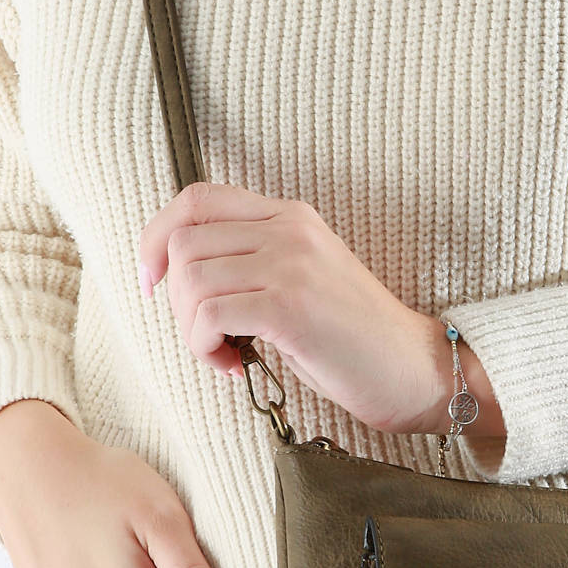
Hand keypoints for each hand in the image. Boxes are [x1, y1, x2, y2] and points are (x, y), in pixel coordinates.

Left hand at [137, 181, 503, 437]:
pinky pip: (210, 314)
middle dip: (175, 298)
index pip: (195, 198)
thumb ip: (252, 264)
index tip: (152, 283)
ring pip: (190, 279)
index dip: (156, 237)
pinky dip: (205, 347)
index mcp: (290, 216)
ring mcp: (290, 263)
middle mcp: (289, 229)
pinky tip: (236, 365)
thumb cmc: (353, 339)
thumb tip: (180, 278)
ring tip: (225, 353)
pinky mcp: (290, 305)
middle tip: (205, 336)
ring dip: (191, 329)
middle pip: (182, 241)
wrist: (415, 369)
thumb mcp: (301, 281)